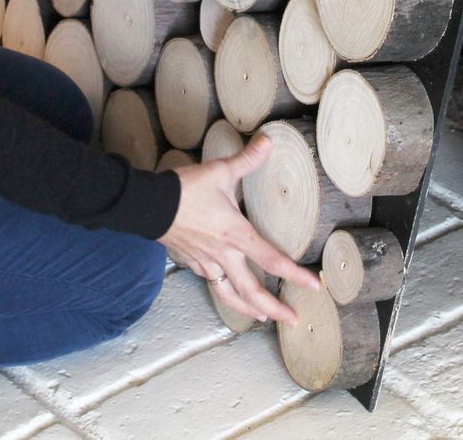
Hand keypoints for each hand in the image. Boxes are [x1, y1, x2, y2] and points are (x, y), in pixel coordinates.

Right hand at [159, 134, 320, 325]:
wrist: (147, 205)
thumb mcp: (219, 171)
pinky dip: (224, 291)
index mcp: (235, 234)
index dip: (295, 275)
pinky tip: (228, 290)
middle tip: (293, 320)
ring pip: (230, 294)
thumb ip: (247, 160)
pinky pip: (212, 282)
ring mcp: (206, 262)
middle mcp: (223, 255)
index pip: (272, 260)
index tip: (314, 286)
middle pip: (252, 291)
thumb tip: (268, 142)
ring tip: (264, 317)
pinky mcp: (191, 262)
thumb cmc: (185, 189)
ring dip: (249, 309)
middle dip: (275, 308)